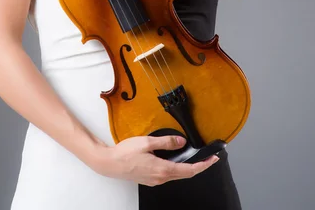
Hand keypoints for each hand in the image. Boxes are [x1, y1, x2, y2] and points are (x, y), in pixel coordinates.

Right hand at [91, 135, 219, 185]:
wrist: (110, 164)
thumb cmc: (126, 153)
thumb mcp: (147, 142)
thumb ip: (166, 142)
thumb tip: (181, 142)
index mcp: (163, 169)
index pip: (189, 170)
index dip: (203, 165)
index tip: (213, 160)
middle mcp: (161, 178)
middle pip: (185, 174)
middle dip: (199, 166)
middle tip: (208, 159)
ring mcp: (155, 180)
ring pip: (176, 175)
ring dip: (187, 168)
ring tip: (194, 158)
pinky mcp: (149, 179)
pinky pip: (167, 174)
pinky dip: (176, 168)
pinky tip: (174, 160)